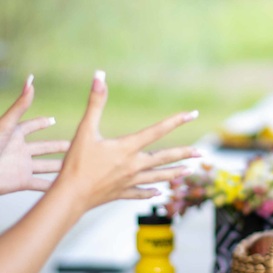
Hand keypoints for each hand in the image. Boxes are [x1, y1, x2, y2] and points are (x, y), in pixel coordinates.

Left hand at [0, 75, 70, 201]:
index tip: (52, 120)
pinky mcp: (22, 181)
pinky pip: (40, 184)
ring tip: (73, 164)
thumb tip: (30, 81)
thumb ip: (20, 104)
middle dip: (57, 146)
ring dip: (58, 166)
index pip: (31, 126)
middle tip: (74, 145)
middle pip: (43, 147)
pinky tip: (64, 186)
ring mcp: (22, 166)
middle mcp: (20, 150)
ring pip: (45, 165)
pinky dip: (51, 186)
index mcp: (14, 134)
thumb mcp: (6, 123)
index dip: (41, 123)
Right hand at [57, 71, 199, 212]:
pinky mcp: (120, 194)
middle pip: (165, 158)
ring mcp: (129, 181)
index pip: (157, 131)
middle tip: (202, 153)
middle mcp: (133, 165)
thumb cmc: (76, 164)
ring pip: (158, 177)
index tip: (192, 114)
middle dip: (184, 154)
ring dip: (175, 173)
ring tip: (189, 171)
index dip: (175, 121)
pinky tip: (159, 192)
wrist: (70, 196)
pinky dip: (151, 192)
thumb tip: (99, 76)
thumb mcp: (85, 130)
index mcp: (127, 148)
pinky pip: (140, 193)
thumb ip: (95, 102)